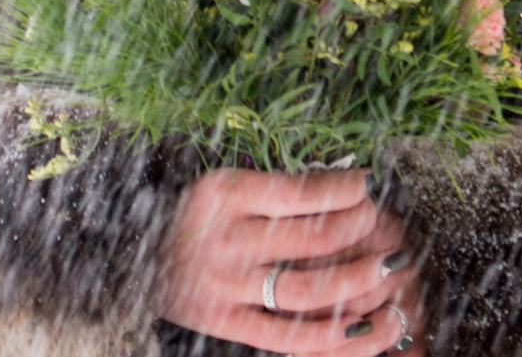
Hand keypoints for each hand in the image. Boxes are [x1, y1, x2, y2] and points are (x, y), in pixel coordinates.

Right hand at [157, 168, 426, 353]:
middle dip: (357, 230)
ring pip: (308, 292)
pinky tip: (364, 324)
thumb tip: (349, 184)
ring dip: (358, 282)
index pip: (298, 192)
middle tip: (379, 222)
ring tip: (387, 271)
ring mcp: (226, 286)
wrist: (133, 255)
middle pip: (311, 241)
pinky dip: (332, 335)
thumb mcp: (223, 185)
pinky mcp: (226, 322)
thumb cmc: (193, 215)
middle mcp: (224, 240)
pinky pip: (289, 338)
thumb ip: (276, 188)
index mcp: (222, 194)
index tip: (365, 184)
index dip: (342, 189)